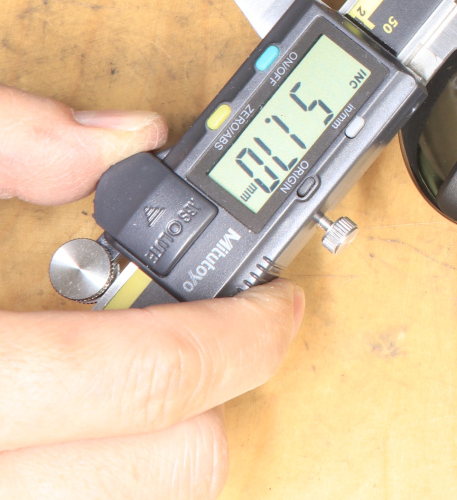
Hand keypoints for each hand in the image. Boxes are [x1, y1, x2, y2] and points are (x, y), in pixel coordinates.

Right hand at [0, 86, 303, 498]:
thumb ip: (10, 139)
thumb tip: (124, 138)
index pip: (152, 379)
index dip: (244, 334)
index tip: (280, 303)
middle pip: (172, 470)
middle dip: (221, 391)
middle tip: (230, 328)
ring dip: (155, 439)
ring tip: (139, 364)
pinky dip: (95, 461)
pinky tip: (74, 407)